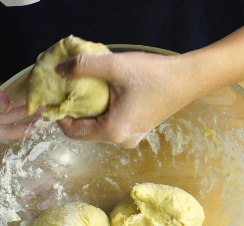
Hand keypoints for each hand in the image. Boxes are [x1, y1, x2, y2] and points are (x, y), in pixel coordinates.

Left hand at [55, 52, 195, 147]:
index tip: (55, 97)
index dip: (59, 116)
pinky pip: (112, 123)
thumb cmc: (154, 75)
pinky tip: (106, 92)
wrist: (189, 79)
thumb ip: (84, 68)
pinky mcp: (139, 129)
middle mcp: (121, 141)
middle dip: (74, 111)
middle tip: (69, 89)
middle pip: (86, 130)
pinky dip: (104, 110)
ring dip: (90, 110)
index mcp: (112, 131)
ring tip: (86, 88)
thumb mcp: (115, 67)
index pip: (73, 132)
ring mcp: (132, 137)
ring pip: (99, 127)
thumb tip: (60, 70)